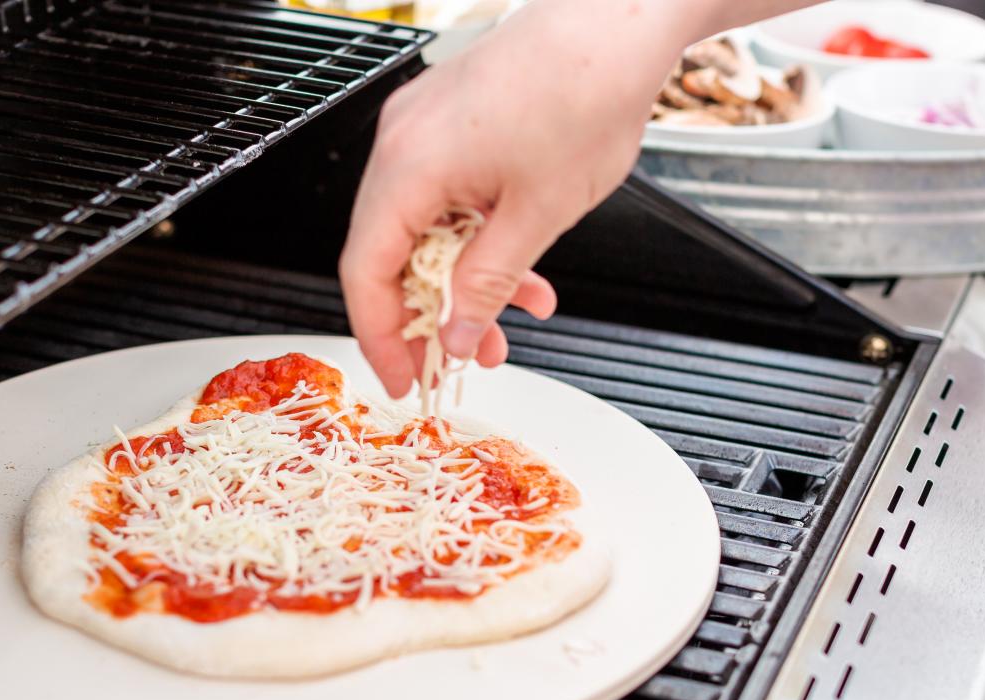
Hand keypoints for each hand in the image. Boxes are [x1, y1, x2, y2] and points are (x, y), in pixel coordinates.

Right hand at [339, 0, 706, 397]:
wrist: (619, 19)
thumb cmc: (584, 92)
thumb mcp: (537, 215)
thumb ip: (488, 284)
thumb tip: (458, 336)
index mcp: (408, 166)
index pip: (366, 273)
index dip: (380, 337)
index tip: (404, 378)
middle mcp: (403, 143)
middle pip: (391, 254)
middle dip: (430, 316)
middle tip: (462, 359)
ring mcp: (425, 129)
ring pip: (425, 231)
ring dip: (463, 283)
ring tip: (509, 322)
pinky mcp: (453, 123)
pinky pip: (447, 199)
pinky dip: (478, 240)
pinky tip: (524, 272)